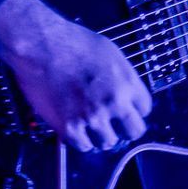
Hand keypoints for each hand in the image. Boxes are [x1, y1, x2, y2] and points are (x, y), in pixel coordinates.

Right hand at [0, 0, 151, 151]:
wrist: (42, 46)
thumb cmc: (72, 42)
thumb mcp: (110, 52)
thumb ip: (121, 76)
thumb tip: (124, 90)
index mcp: (127, 83)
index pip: (145, 110)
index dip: (134, 110)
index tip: (126, 111)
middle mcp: (114, 103)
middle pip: (134, 131)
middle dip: (125, 128)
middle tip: (115, 125)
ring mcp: (92, 117)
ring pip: (108, 142)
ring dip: (101, 136)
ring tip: (91, 126)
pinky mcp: (70, 127)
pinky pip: (83, 146)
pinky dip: (80, 140)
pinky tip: (76, 129)